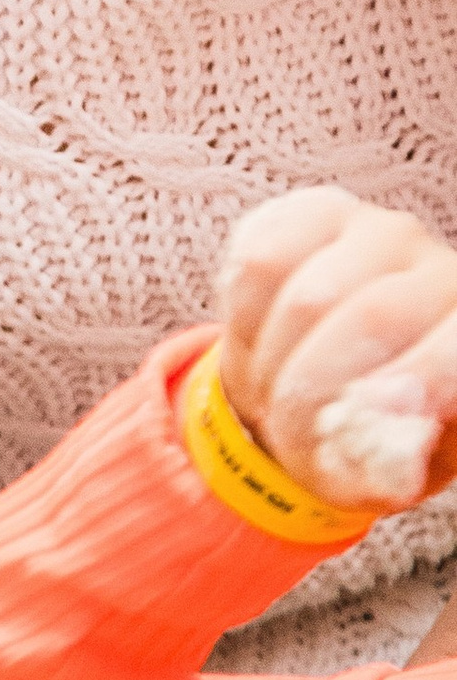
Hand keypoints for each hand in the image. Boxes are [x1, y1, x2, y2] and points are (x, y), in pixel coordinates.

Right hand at [218, 190, 456, 507]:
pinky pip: (262, 258)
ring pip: (307, 293)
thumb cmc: (377, 425)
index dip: (420, 380)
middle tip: (285, 440)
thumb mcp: (396, 464)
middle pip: (372, 318)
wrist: (331, 378)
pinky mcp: (316, 215)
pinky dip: (244, 319)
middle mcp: (442, 268)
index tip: (371, 419)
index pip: (455, 349)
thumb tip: (388, 463)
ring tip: (269, 400)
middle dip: (310, 393)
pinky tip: (258, 345)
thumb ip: (396, 461)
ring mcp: (378, 231)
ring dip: (269, 366)